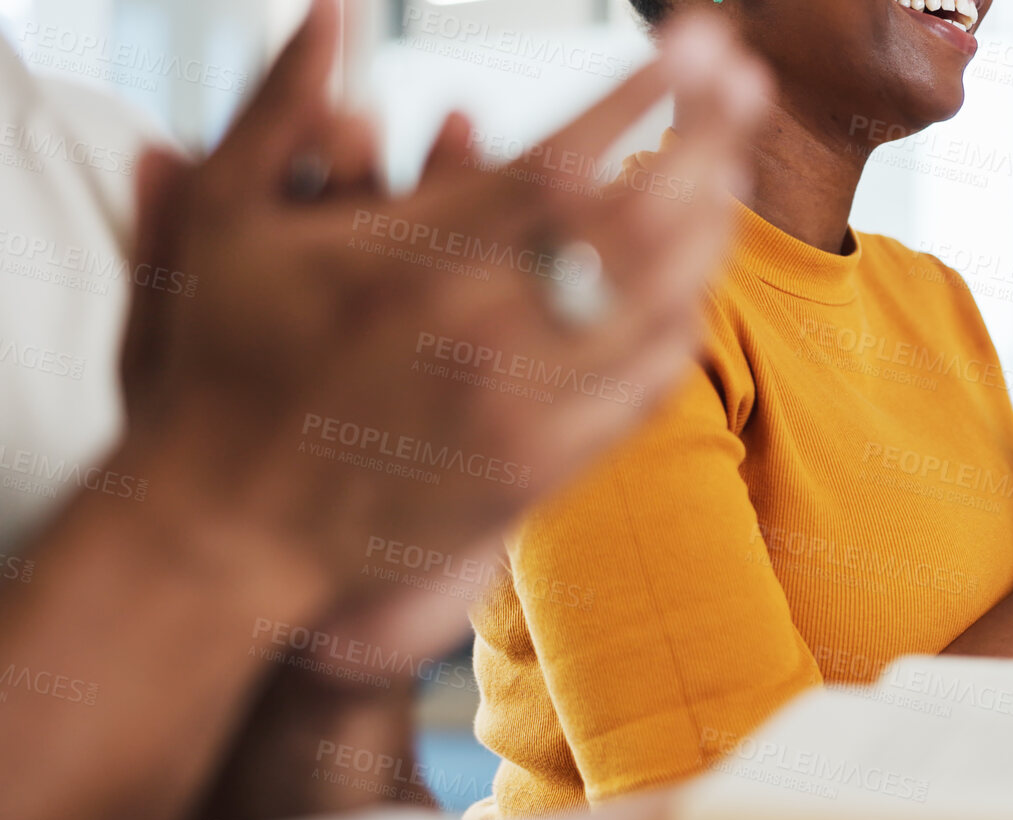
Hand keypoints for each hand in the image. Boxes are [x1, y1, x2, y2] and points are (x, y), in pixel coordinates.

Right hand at [113, 0, 770, 606]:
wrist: (232, 530)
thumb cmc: (224, 362)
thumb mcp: (223, 218)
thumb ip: (283, 104)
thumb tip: (332, 4)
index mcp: (418, 260)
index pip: (566, 159)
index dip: (644, 95)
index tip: (700, 45)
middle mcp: (485, 330)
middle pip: (639, 222)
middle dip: (708, 140)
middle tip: (747, 82)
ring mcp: (523, 407)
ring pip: (657, 305)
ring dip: (710, 226)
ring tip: (731, 164)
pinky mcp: (540, 469)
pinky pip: (645, 387)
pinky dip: (682, 324)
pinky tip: (697, 279)